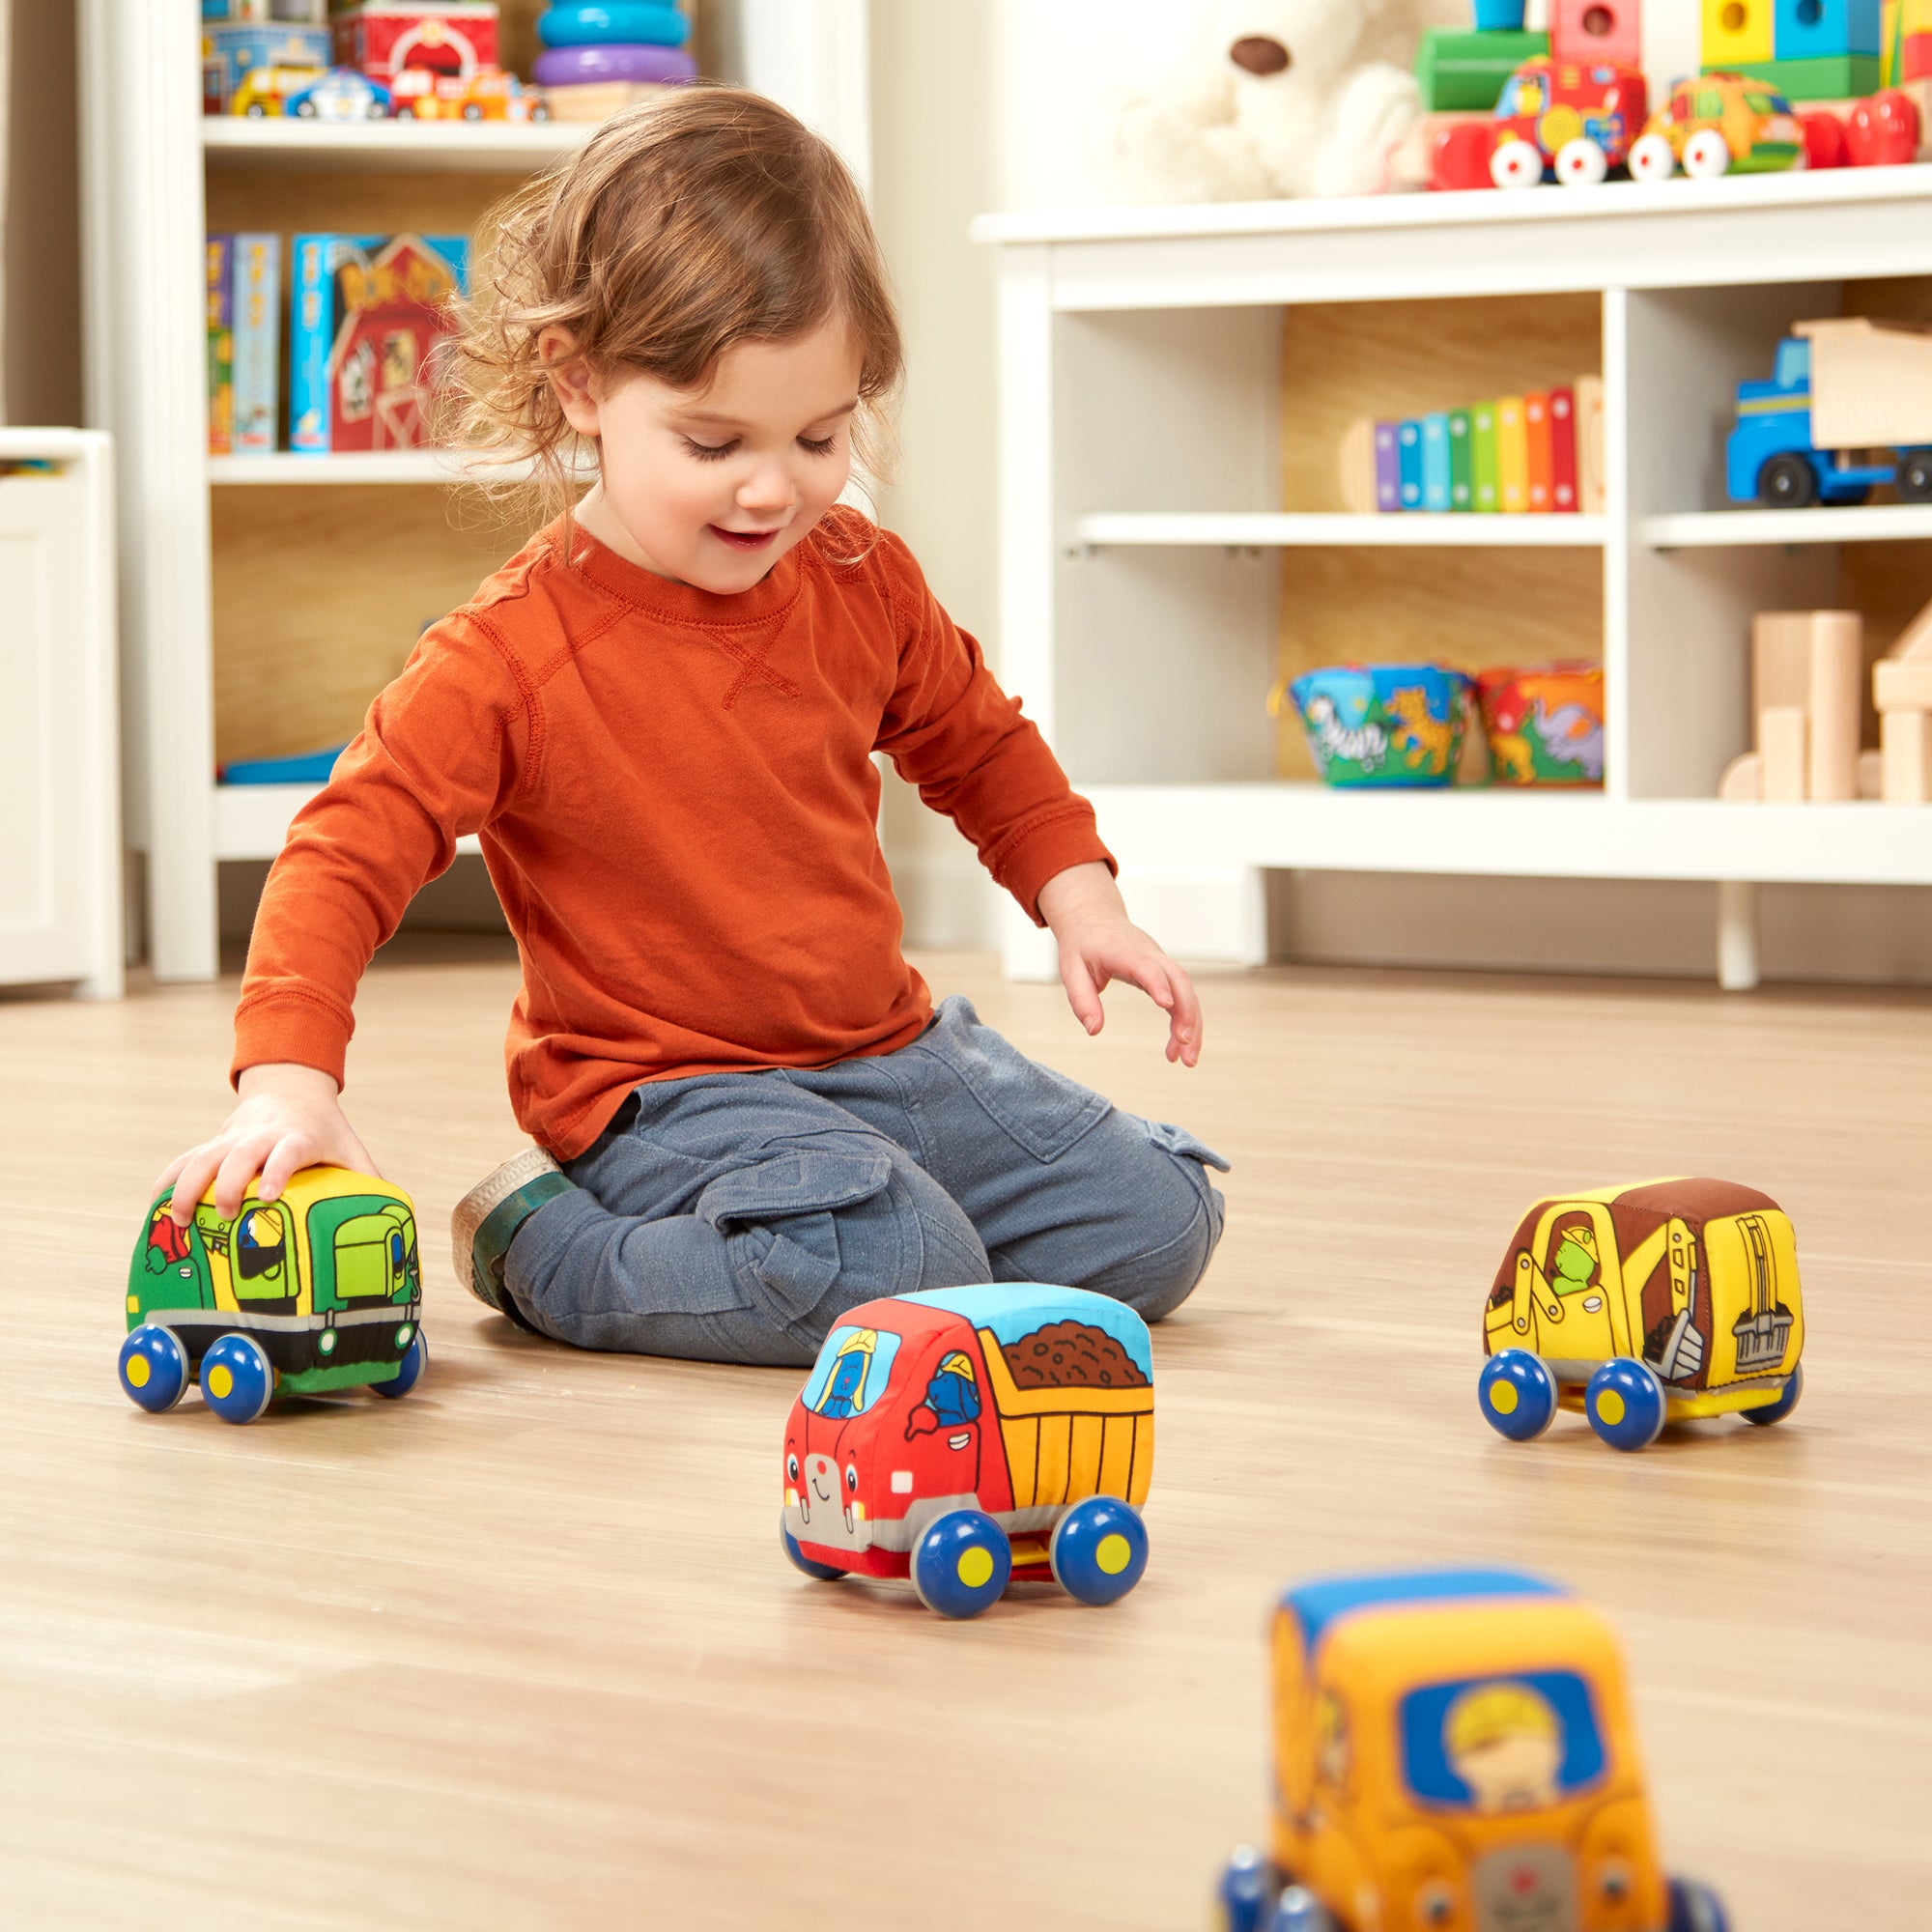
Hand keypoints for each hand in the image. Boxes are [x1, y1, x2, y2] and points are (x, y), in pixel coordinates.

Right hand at [154, 1062, 377, 1226]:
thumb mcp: (350, 1149)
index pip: (287, 1152)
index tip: (266, 1197)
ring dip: (186, 1187)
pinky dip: (167, 1181)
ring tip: (179, 1221)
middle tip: (222, 1213)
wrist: (292, 1089)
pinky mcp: (213, 1143)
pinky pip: (184, 1160)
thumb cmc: (325, 1130)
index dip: (276, 1172)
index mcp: (299, 1138)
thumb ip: (367, 1179)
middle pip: (237, 1155)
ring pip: (201, 1157)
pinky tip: (156, 1208)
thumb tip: (388, 1217)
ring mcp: (233, 1138)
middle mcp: (261, 1136)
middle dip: (225, 1184)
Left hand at [1037, 862, 1202, 1066]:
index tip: (1166, 1004)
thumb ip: (1081, 1000)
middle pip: (1179, 981)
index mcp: (1124, 951)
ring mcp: (1161, 962)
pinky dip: (1184, 1022)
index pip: (1146, 966)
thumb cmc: (1082, 946)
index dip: (1157, 983)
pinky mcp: (1164, 973)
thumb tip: (1094, 1030)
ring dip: (1193, 1025)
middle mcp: (1150, 954)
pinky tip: (1177, 1047)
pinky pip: (1182, 997)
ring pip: (1187, 992)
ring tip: (1187, 1060)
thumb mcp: (1071, 971)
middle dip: (1187, 1015)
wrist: (1095, 919)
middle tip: (1185, 1050)